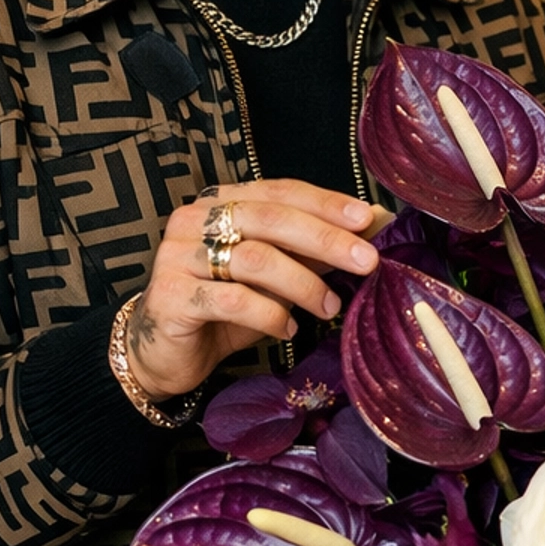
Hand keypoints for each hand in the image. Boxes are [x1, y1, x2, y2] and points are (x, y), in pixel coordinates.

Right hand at [123, 181, 384, 399]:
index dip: (325, 203)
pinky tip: (289, 330)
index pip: (280, 192)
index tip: (368, 219)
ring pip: (255, 259)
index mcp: (222, 202)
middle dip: (325, 239)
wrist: (168, 353)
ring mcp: (178, 256)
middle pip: (271, 219)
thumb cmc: (228, 306)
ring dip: (304, 285)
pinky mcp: (172, 296)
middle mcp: (195, 220)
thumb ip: (316, 248)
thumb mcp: (278, 274)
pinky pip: (234, 300)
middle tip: (367, 261)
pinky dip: (271, 315)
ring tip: (330, 307)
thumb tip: (376, 222)